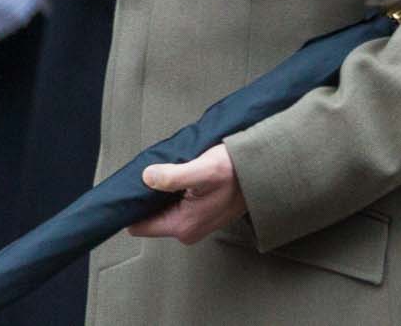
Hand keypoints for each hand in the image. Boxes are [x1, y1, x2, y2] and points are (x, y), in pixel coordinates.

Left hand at [129, 144, 247, 243]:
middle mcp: (188, 230)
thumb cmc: (238, 171)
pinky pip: (178, 206)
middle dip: (152, 197)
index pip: (138, 225)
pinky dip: (179, 192)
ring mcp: (196, 223)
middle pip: (150, 217)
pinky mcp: (203, 214)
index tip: (142, 187)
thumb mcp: (204, 169)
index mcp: (183, 225)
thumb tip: (147, 177)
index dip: (136, 205)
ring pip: (164, 210)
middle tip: (165, 175)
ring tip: (180, 174)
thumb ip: (173, 177)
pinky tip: (189, 178)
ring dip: (167, 193)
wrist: (265, 170)